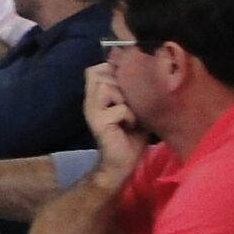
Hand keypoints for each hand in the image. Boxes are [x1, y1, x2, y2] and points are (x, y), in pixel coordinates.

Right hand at [82, 63, 147, 180]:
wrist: (122, 164)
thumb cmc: (131, 136)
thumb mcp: (133, 108)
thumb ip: (131, 91)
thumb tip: (143, 71)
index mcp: (96, 96)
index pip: (94, 70)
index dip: (110, 69)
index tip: (126, 82)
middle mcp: (90, 101)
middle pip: (99, 74)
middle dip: (120, 83)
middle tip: (130, 101)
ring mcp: (92, 112)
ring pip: (106, 86)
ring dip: (124, 98)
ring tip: (130, 113)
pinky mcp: (99, 123)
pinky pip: (119, 108)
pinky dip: (130, 116)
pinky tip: (131, 126)